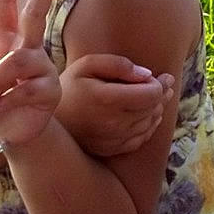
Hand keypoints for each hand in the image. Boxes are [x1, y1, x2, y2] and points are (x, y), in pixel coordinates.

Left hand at [0, 0, 61, 146]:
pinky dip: (5, 103)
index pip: (5, 7)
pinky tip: (0, 111)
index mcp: (4, 41)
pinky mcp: (50, 90)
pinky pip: (24, 90)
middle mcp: (27, 49)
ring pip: (17, 62)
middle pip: (36, 14)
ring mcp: (42, 68)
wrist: (8, 133)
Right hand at [59, 55, 173, 156]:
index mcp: (107, 99)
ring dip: (156, 109)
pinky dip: (149, 125)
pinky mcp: (112, 149)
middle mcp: (113, 122)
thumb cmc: (69, 87)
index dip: (159, 84)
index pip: (150, 94)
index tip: (158, 76)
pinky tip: (148, 115)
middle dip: (161, 94)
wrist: (49, 119)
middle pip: (152, 108)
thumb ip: (117, 64)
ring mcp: (114, 139)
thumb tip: (146, 74)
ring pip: (149, 123)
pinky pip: (141, 138)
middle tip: (164, 83)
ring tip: (156, 97)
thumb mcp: (87, 65)